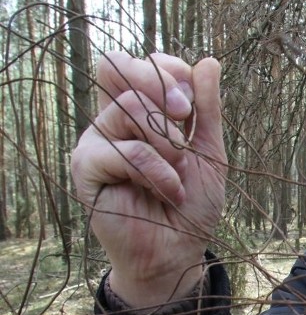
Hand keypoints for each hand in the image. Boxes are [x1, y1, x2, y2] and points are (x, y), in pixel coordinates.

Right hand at [71, 52, 225, 307]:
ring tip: (179, 172)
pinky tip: (169, 192)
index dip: (169, 69)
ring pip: (125, 106)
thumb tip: (209, 62)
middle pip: (118, 66)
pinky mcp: (87, 169)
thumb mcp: (209, 152)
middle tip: (185, 119)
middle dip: (162, 87)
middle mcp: (113, 121)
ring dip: (166, 140)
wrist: (179, 252)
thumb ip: (207, 110)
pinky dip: (155, 171)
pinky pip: (121, 150)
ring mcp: (97, 142)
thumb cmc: (192, 206)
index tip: (192, 103)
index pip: (142, 62)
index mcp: (142, 112)